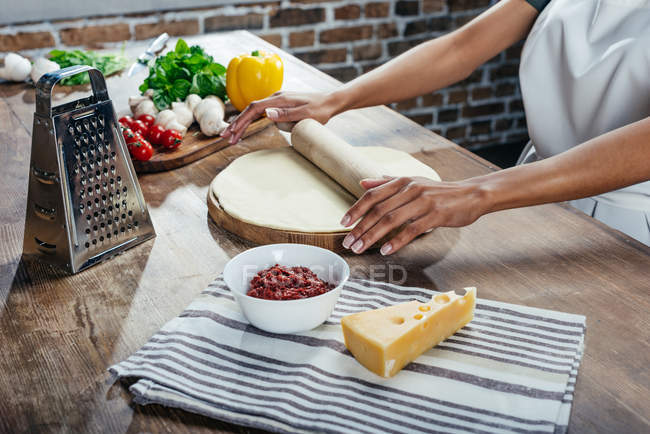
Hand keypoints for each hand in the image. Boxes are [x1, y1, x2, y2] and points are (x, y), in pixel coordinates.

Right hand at [220, 91, 340, 143]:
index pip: (254, 109)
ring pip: (254, 112)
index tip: (233, 133)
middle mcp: (275, 98)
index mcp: (279, 100)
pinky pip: (261, 113)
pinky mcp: (280, 105)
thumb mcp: (305, 115)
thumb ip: (286, 114)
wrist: (330, 102)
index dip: (241, 121)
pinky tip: (246, 127)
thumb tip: (266, 114)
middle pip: (250, 110)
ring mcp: (277, 101)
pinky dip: (251, 121)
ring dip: (242, 124)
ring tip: (231, 136)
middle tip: (225, 137)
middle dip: (237, 124)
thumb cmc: (320, 110)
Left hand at [340, 176, 486, 254]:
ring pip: (391, 220)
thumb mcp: (413, 182)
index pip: (372, 195)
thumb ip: (386, 183)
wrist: (471, 194)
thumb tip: (363, 183)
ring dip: (373, 237)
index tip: (343, 223)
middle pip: (378, 210)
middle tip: (348, 243)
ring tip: (361, 249)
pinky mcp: (435, 215)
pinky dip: (397, 241)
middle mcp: (410, 189)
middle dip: (360, 228)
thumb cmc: (439, 192)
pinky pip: (412, 229)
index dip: (356, 209)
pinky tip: (386, 251)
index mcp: (402, 181)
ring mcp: (423, 202)